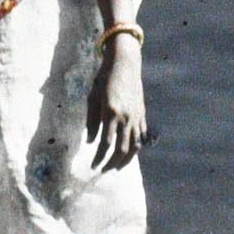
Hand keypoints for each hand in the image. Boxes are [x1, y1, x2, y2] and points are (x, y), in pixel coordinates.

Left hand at [86, 37, 146, 170]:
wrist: (125, 62)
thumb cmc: (104, 77)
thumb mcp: (93, 97)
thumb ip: (91, 120)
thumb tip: (91, 141)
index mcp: (110, 112)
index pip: (105, 143)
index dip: (99, 157)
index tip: (93, 166)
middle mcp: (125, 117)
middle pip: (121, 149)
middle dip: (112, 163)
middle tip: (104, 170)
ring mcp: (136, 116)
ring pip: (134, 145)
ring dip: (126, 159)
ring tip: (118, 167)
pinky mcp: (142, 113)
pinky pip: (141, 135)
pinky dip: (136, 146)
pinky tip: (130, 152)